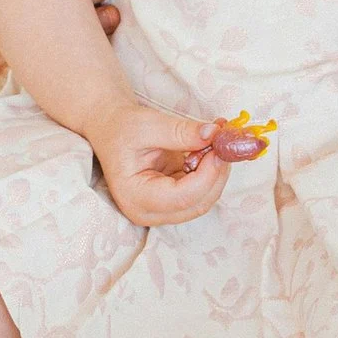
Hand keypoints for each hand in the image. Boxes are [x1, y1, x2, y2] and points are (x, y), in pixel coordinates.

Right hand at [85, 99, 229, 226]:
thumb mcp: (148, 124)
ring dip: (217, 171)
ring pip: (204, 199)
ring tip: (217, 140)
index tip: (220, 144)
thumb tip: (214, 134)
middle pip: (198, 203)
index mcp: (135, 197)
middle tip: (226, 140)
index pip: (183, 197)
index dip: (208, 173)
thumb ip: (181, 132)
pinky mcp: (174, 201)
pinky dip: (212, 170)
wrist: (112, 130)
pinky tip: (212, 148)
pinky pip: (202, 191)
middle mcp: (148, 212)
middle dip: (217, 172)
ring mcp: (162, 210)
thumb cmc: (123, 128)